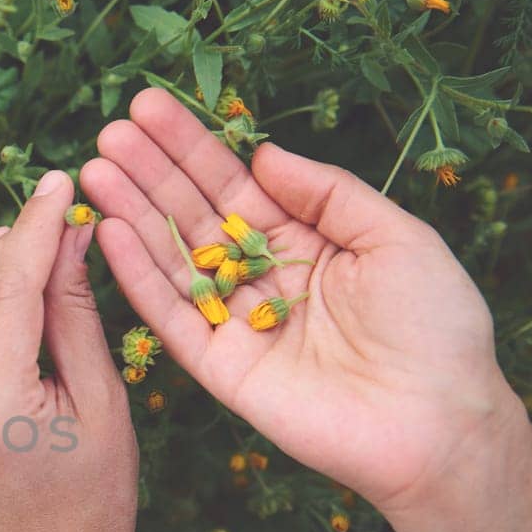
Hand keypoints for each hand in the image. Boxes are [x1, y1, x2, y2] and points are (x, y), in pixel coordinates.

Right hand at [85, 87, 531, 531]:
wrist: (438, 423)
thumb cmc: (436, 328)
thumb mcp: (396, 238)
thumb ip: (327, 194)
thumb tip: (262, 155)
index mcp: (305, 243)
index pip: (234, 186)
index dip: (192, 148)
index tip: (149, 108)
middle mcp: (262, 278)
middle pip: (194, 216)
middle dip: (151, 173)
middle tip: (110, 132)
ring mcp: (237, 323)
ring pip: (172, 260)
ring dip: (131, 214)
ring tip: (94, 169)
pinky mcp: (220, 368)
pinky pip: (171, 317)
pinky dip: (138, 277)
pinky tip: (109, 233)